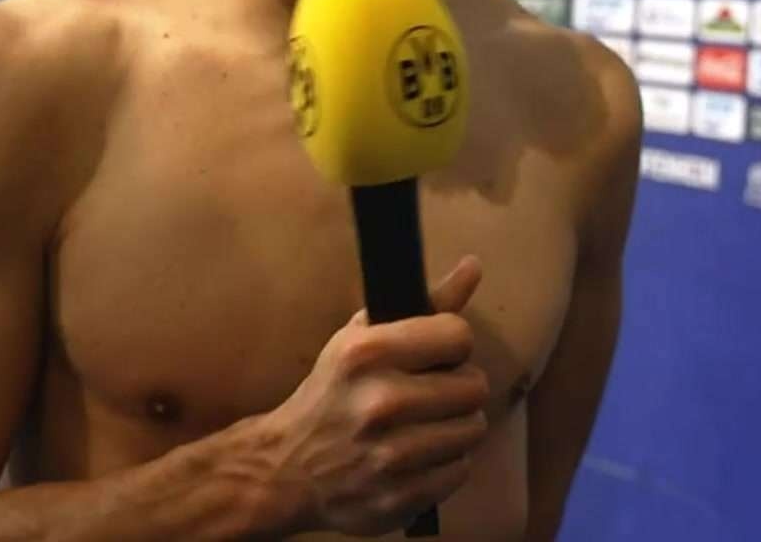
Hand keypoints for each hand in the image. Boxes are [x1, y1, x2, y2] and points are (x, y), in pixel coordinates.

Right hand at [265, 256, 489, 536]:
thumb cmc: (332, 393)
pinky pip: (461, 470)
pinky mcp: (399, 496)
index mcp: (367, 353)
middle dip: (458, 387)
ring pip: (473, 429)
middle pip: (474, 386)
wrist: (286, 468)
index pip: (458, 336)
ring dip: (455, 427)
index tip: (436, 356)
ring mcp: (390, 455)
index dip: (452, 345)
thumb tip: (474, 265)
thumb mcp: (362, 337)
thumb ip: (426, 305)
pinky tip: (419, 457)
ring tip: (426, 426)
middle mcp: (379, 402)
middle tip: (432, 394)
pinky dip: (446, 464)